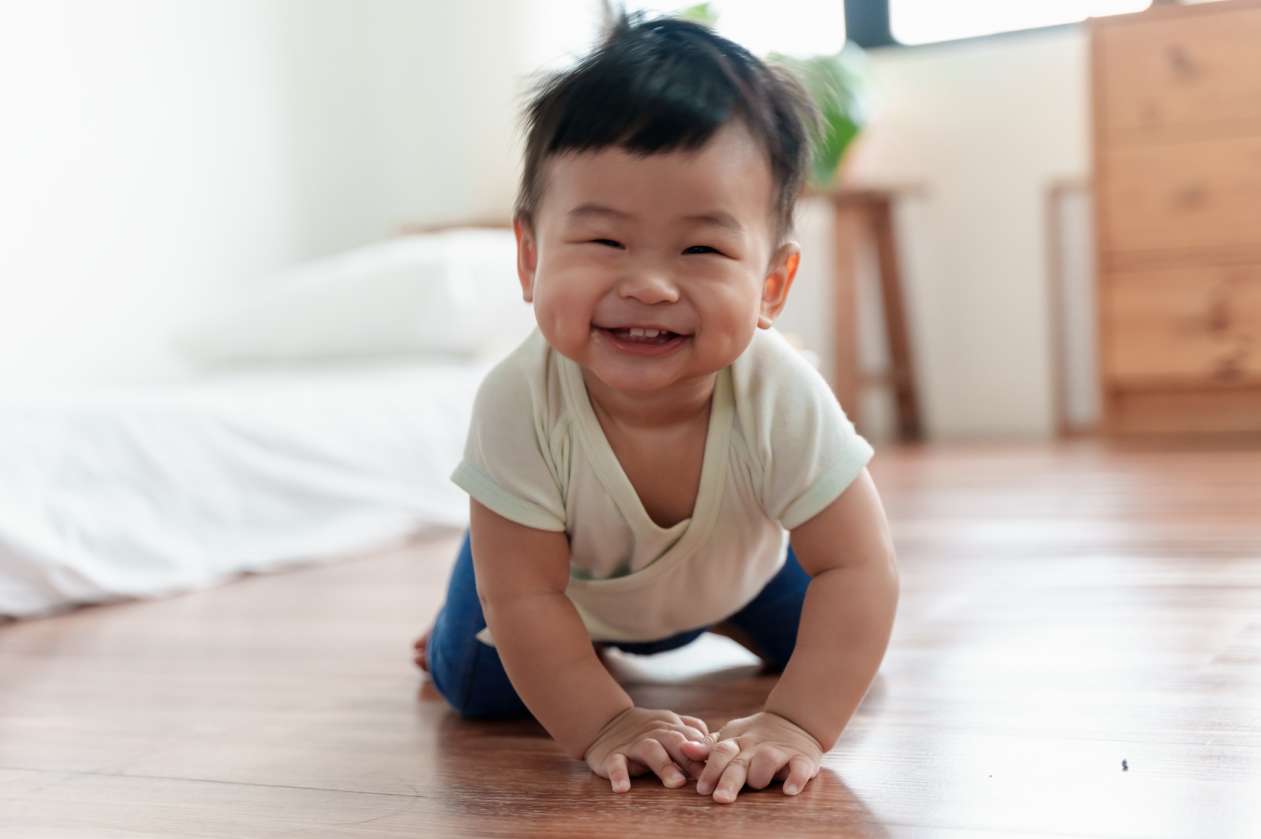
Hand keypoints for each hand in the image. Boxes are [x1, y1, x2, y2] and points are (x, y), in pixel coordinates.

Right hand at [583, 707, 711, 792]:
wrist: (606, 722)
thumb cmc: (647, 730)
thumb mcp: (670, 726)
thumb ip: (693, 732)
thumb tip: (718, 744)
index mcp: (671, 727)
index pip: (692, 737)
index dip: (706, 751)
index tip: (721, 767)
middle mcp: (654, 733)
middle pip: (675, 741)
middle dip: (690, 758)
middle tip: (703, 777)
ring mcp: (633, 744)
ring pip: (650, 750)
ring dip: (664, 765)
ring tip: (675, 783)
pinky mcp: (612, 755)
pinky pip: (615, 764)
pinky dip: (619, 775)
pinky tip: (623, 788)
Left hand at [680, 711, 822, 803]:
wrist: (794, 721)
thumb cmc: (755, 737)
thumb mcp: (731, 738)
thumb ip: (708, 747)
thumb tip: (683, 748)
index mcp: (737, 742)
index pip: (720, 752)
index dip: (711, 770)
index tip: (701, 789)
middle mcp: (756, 746)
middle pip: (740, 762)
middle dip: (729, 780)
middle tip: (720, 798)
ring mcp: (780, 751)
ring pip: (767, 760)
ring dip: (761, 774)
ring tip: (757, 785)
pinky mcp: (803, 758)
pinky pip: (800, 768)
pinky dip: (796, 778)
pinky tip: (789, 790)